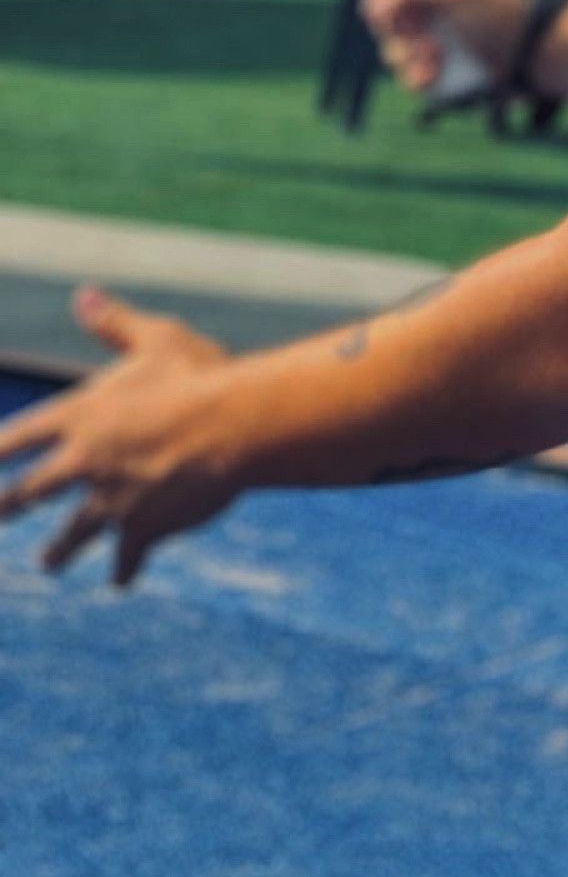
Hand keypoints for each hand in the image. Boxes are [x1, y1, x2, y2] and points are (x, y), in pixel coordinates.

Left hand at [0, 287, 240, 585]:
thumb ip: (115, 324)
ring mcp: (110, 500)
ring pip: (73, 533)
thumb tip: (82, 296)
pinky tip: (121, 581)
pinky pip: (126, 555)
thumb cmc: (200, 374)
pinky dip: (124, 569)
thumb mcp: (157, 338)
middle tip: (1, 513)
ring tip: (49, 563)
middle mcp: (83, 462)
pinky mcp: (142, 528)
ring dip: (59, 550)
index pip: (16, 437)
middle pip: (29, 493)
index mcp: (80, 415)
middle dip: (11, 505)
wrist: (235, 426)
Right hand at [360, 0, 527, 92]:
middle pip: (384, 16)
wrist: (535, 55)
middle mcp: (430, 6)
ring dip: (407, 56)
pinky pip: (411, 75)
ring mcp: (433, 39)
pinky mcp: (440, 69)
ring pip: (394, 49)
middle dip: (395, 29)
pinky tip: (431, 77)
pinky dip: (416, 78)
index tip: (385, 2)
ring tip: (435, 59)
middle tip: (417, 34)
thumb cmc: (502, 14)